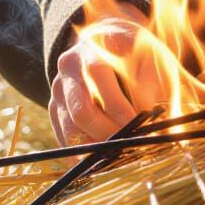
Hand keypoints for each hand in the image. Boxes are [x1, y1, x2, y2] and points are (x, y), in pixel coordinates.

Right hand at [48, 2, 147, 144]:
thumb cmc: (135, 51)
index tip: (140, 123)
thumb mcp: (150, 55)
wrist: (106, 41)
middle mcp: (69, 66)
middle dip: (108, 133)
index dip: (119, 105)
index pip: (99, 74)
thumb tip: (146, 112)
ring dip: (95, 147)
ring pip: (69, 127)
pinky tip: (101, 163)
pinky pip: (63, 137)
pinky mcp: (53, 107)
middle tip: (131, 145)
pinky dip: (81, 154)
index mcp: (92, 46)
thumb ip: (150, 80)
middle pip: (81, 108)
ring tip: (118, 158)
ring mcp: (58, 88)